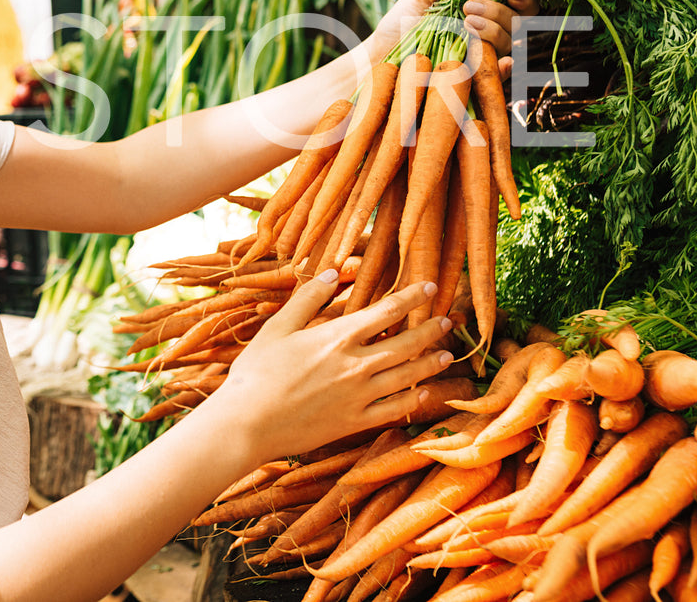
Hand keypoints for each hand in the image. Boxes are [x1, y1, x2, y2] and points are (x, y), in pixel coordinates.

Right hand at [206, 273, 454, 464]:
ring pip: (407, 377)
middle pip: (406, 344)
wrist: (248, 423)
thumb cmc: (255, 372)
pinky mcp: (354, 422)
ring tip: (446, 355)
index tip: (430, 287)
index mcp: (337, 337)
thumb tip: (332, 272)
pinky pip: (393, 410)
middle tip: (448, 321)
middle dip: (430, 330)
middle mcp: (355, 365)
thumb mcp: (277, 327)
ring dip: (430, 364)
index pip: (387, 311)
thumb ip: (308, 299)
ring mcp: (358, 396)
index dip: (412, 298)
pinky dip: (413, 401)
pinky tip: (424, 394)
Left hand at [367, 0, 539, 76]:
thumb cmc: (399, 25)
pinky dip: (504, 70)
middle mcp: (488, 34)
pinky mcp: (473, 82)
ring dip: (496, 33)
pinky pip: (499, 78)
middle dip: (500, 13)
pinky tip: (502, 61)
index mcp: (481, 11)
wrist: (379, 58)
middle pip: (518, 24)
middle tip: (469, 8)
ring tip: (467, 25)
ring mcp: (483, 59)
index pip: (518, 5)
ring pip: (510, 47)